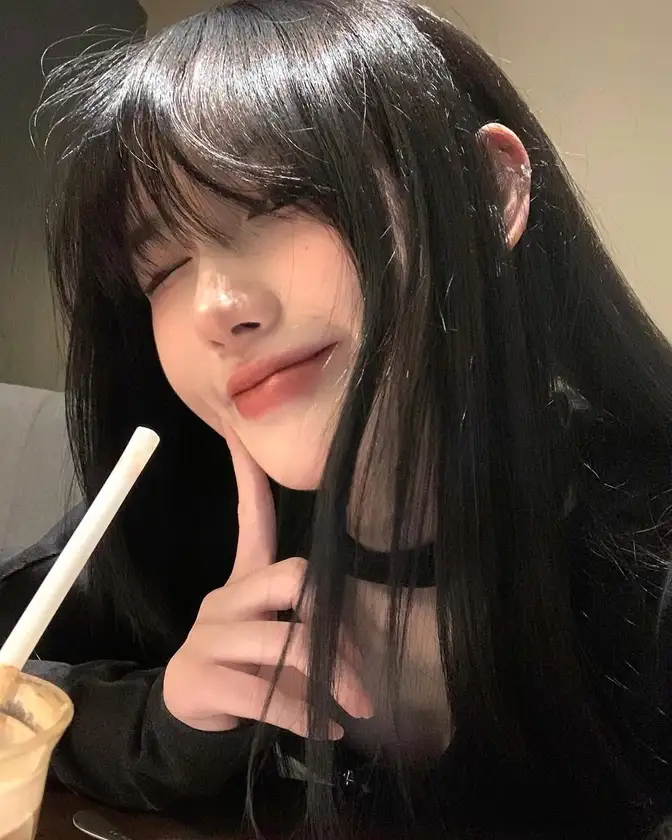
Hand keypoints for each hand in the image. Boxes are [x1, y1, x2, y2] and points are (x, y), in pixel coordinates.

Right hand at [163, 428, 371, 736]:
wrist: (187, 713)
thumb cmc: (243, 663)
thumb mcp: (270, 634)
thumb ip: (304, 619)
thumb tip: (359, 630)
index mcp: (243, 581)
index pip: (250, 521)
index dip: (250, 480)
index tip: (245, 435)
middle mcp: (225, 600)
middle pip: (289, 576)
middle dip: (331, 613)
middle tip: (359, 659)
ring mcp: (209, 637)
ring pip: (281, 640)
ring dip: (329, 677)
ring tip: (360, 704)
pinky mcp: (202, 679)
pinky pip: (265, 692)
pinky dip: (304, 713)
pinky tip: (329, 729)